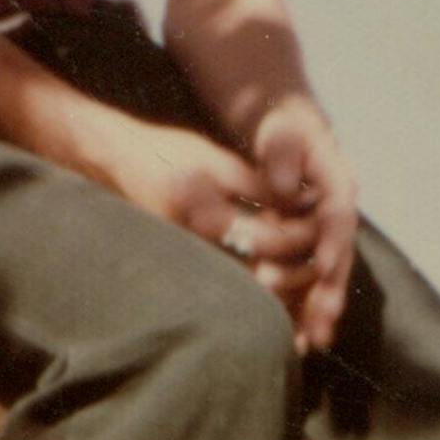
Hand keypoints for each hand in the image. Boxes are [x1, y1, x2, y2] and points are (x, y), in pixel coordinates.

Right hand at [80, 113, 313, 270]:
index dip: (302, 235)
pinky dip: (252, 286)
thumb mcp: (216, 159)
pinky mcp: (180, 266)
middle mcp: (192, 243)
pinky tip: (273, 280)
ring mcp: (183, 259)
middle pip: (258, 273)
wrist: (114, 163)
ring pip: (242, 286)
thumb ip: (259, 184)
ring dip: (277, 286)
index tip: (325, 226)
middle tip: (325, 263)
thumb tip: (306, 203)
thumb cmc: (166, 153)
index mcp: (203, 213)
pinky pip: (225, 283)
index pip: (268, 238)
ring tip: (306, 277)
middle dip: (296, 272)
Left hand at [248, 97, 356, 352]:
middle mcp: (338, 215)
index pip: (339, 217)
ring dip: (317, 311)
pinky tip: (298, 341)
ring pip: (327, 278)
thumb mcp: (283, 132)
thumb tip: (282, 189)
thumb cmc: (283, 132)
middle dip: (329, 293)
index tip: (325, 268)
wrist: (291, 136)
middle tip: (320, 326)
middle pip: (338, 258)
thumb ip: (283, 152)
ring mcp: (328, 235)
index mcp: (338, 185)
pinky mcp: (313, 249)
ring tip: (308, 343)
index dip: (333, 242)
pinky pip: (312, 283)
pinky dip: (304, 310)